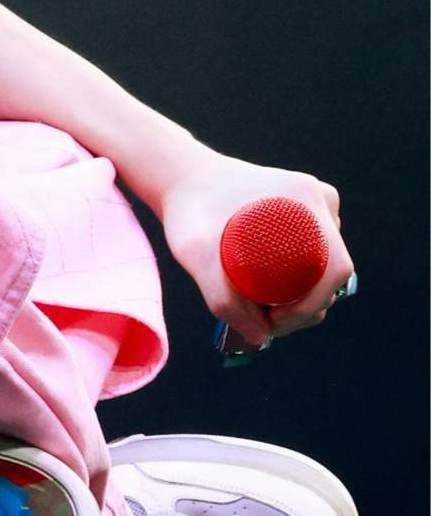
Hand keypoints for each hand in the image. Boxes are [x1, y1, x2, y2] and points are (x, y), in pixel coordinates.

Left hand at [156, 152, 353, 352]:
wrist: (180, 178)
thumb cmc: (188, 209)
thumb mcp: (195, 252)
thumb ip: (222, 298)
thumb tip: (260, 337)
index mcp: (308, 199)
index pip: (334, 269)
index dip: (311, 305)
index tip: (274, 319)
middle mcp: (318, 199)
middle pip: (330, 273)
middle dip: (304, 307)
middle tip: (265, 319)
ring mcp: (314, 205)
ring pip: (323, 268)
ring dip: (302, 295)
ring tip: (264, 306)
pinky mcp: (304, 213)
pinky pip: (315, 257)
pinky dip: (299, 279)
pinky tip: (271, 289)